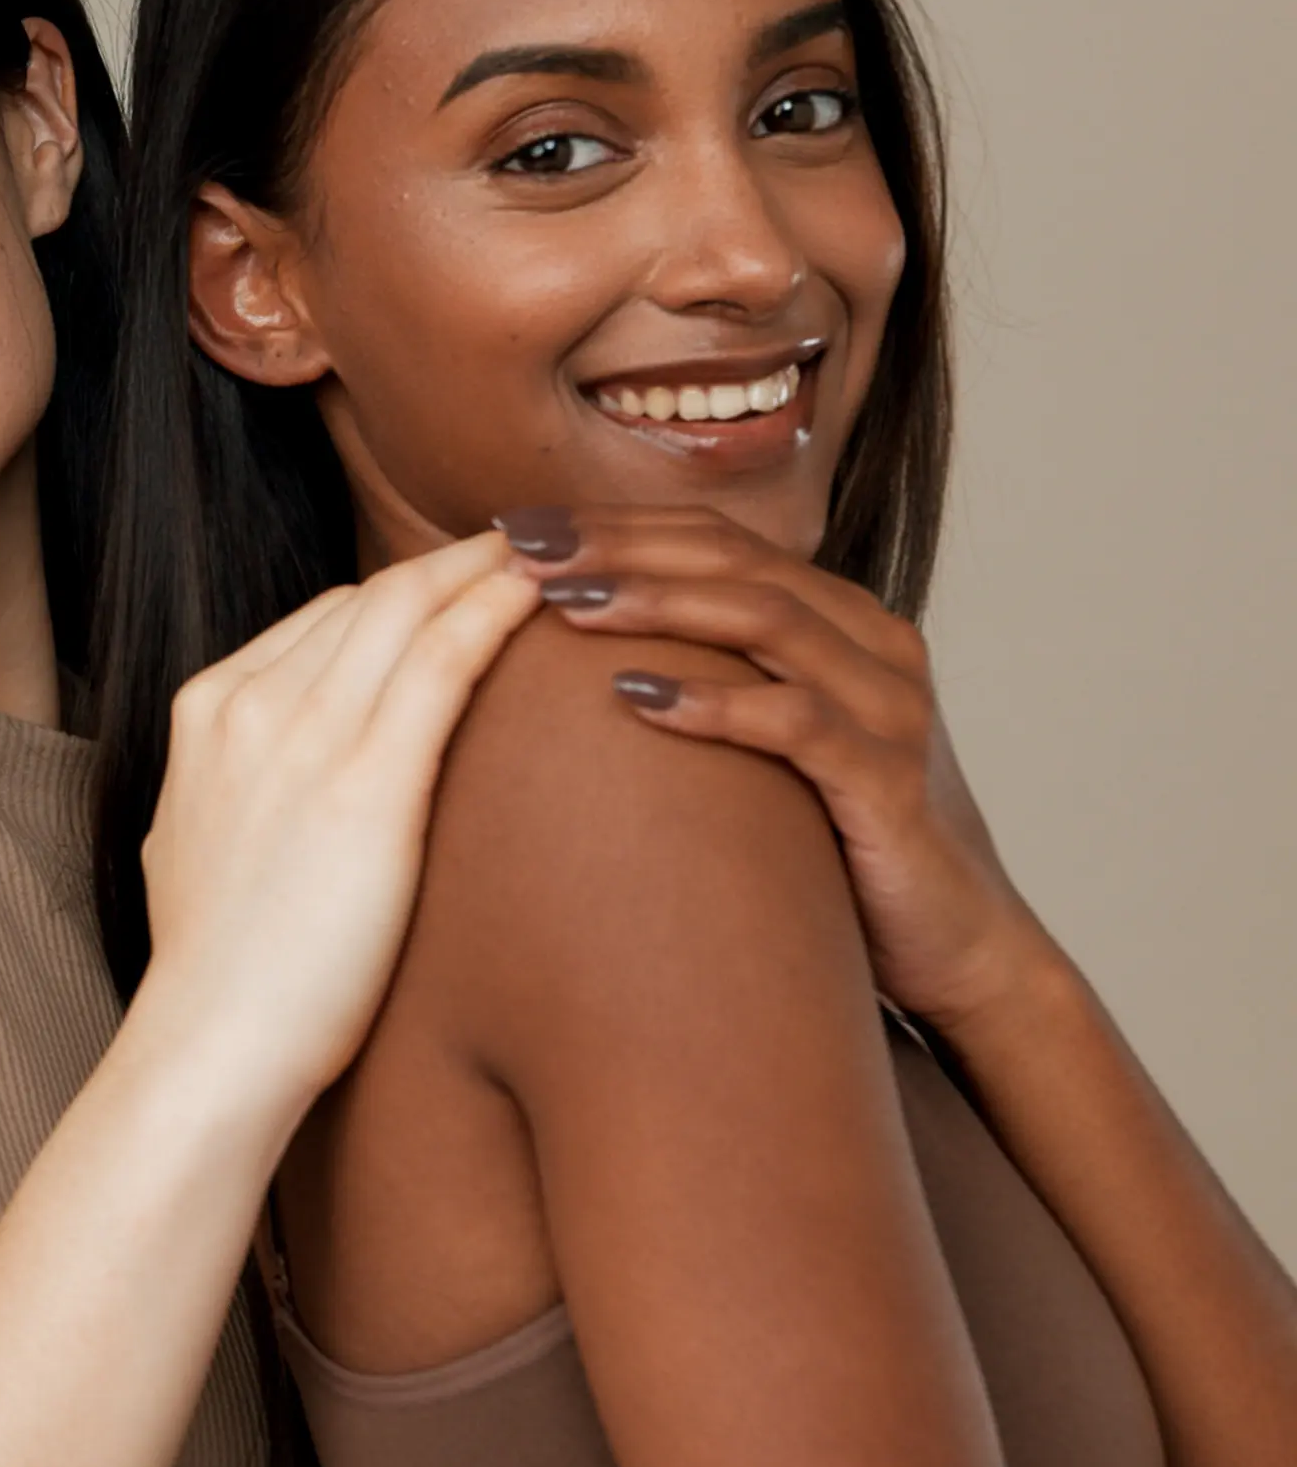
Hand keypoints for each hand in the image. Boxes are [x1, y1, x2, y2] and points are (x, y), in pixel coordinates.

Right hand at [133, 532, 542, 1105]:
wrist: (213, 1041)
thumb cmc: (224, 971)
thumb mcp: (203, 845)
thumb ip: (244, 787)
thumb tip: (290, 784)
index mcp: (206, 712)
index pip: (323, 619)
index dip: (403, 594)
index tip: (462, 586)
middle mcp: (248, 703)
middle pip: (369, 597)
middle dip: (453, 561)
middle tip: (532, 540)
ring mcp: (302, 735)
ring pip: (407, 610)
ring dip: (485, 568)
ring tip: (559, 551)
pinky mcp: (367, 782)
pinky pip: (442, 662)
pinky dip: (494, 612)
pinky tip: (541, 596)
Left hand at [498, 503, 1060, 1028]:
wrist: (952, 944)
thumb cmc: (831, 839)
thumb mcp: (763, 743)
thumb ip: (704, 681)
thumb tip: (568, 656)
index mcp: (838, 620)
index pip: (715, 537)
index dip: (613, 523)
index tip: (515, 527)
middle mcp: (872, 645)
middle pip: (733, 558)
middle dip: (619, 544)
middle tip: (520, 548)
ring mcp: (889, 708)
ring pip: (766, 619)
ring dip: (657, 603)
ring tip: (563, 605)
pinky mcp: (889, 781)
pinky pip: (797, 723)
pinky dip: (714, 703)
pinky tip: (633, 697)